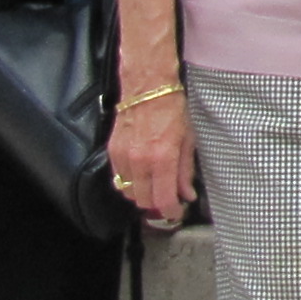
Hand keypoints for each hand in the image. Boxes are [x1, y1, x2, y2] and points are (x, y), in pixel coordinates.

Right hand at [109, 76, 193, 227]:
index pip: (164, 199)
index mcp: (162, 158)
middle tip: (167, 199)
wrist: (148, 86)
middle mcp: (140, 161)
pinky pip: (118, 178)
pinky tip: (140, 175)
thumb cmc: (172, 108)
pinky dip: (129, 182)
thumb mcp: (188, 139)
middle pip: (143, 201)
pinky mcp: (112, 151)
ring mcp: (123, 156)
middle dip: (157, 205)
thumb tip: (187, 194)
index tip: (176, 212)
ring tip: (154, 187)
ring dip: (141, 195)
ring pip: (128, 192)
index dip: (171, 211)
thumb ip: (185, 170)